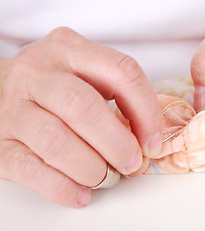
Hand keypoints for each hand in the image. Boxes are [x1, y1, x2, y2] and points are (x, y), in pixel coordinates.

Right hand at [0, 27, 161, 206]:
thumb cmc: (52, 86)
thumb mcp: (82, 73)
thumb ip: (115, 95)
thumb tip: (146, 140)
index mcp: (70, 49)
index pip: (122, 71)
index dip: (146, 110)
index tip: (152, 141)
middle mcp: (38, 72)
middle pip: (84, 107)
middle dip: (116, 143)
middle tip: (130, 164)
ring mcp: (12, 105)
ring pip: (56, 141)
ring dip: (90, 168)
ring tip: (105, 178)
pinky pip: (31, 169)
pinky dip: (63, 187)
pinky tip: (81, 193)